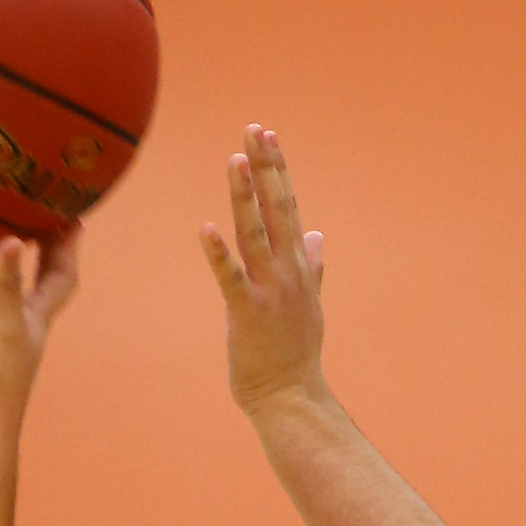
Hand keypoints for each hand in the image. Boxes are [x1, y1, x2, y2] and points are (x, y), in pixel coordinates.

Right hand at [0, 232, 79, 444]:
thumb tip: (12, 239)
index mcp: (33, 321)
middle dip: (31, 244)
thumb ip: (5, 286)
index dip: (67, 248)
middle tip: (26, 206)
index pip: (59, 277)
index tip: (71, 213)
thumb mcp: (3, 330)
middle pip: (26, 277)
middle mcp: (12, 326)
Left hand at [201, 124, 327, 418]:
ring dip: (245, 196)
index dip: (277, 169)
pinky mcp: (248, 314)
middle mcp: (287, 272)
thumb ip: (313, 266)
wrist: (292, 398)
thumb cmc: (295, 354)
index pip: (288, 206)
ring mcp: (270, 291)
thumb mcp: (308, 303)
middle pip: (276, 208)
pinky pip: (230, 279)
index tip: (268, 136)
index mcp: (298, 266)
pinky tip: (205, 229)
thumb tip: (320, 236)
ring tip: (235, 160)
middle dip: (265, 167)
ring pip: (254, 234)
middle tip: (254, 128)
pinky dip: (218, 255)